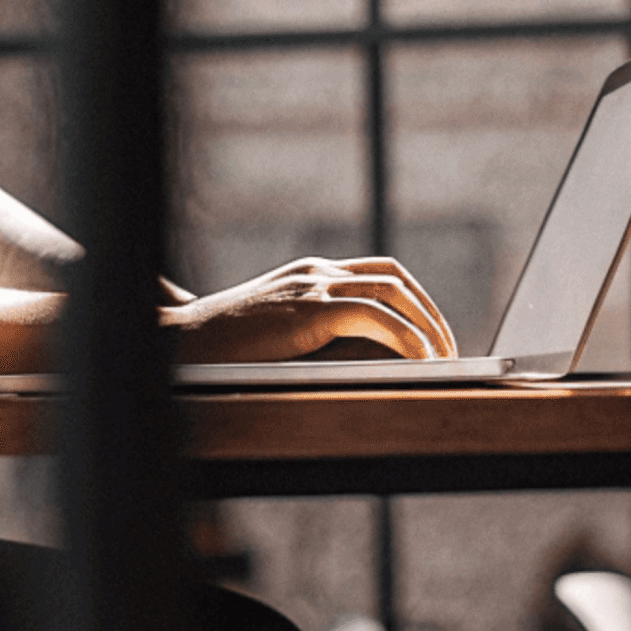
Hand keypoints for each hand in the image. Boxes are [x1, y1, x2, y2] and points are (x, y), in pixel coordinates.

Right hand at [162, 256, 456, 363]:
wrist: (179, 341)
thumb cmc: (223, 347)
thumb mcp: (280, 333)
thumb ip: (321, 335)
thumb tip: (378, 359)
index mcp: (310, 273)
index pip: (382, 272)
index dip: (416, 300)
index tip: (434, 332)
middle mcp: (316, 271)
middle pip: (396, 278)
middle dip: (430, 313)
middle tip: (450, 349)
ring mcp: (311, 286)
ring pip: (392, 291)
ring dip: (426, 325)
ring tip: (444, 358)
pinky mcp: (306, 309)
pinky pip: (372, 315)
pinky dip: (405, 336)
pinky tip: (421, 359)